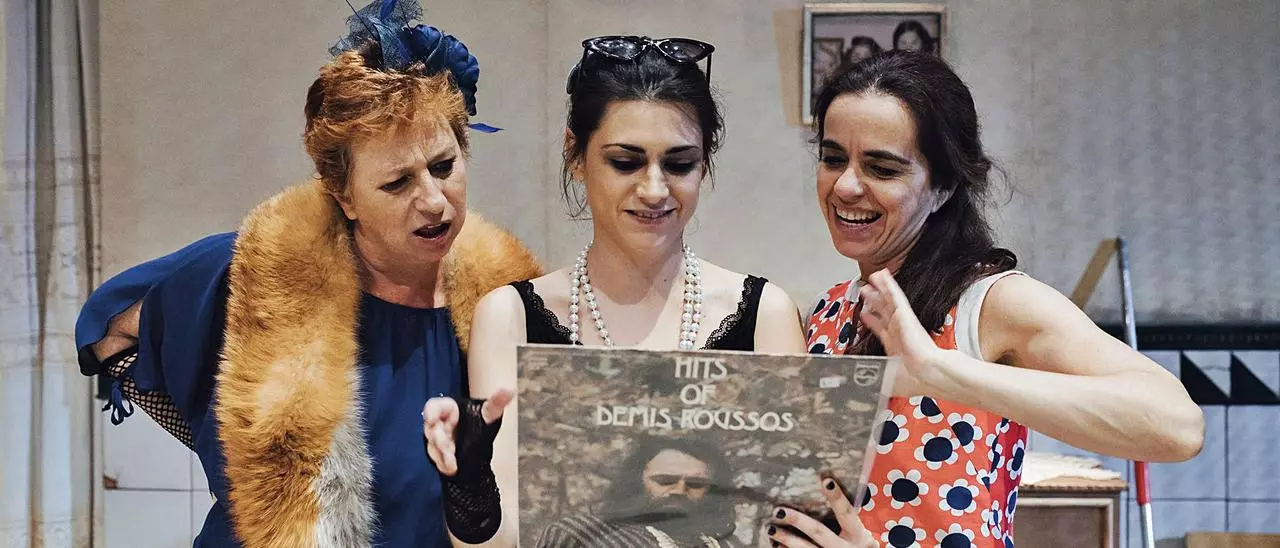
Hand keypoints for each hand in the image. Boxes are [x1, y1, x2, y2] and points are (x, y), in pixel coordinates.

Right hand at [422, 388, 512, 475]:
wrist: (481, 452)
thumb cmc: (482, 426)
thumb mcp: (490, 415)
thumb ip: (496, 403)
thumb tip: (510, 389)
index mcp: (449, 409)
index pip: (434, 406)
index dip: (430, 412)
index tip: (431, 420)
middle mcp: (440, 423)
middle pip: (432, 429)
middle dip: (439, 440)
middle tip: (448, 449)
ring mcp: (437, 439)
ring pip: (433, 446)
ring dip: (442, 455)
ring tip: (453, 463)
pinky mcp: (438, 454)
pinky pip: (437, 460)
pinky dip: (444, 465)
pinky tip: (452, 468)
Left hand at [768, 478, 876, 547]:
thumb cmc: (858, 547)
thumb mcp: (858, 533)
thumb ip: (845, 519)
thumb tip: (825, 487)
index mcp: (858, 535)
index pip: (847, 512)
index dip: (837, 497)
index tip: (826, 481)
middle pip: (819, 532)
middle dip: (798, 520)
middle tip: (779, 510)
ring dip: (787, 539)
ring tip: (771, 529)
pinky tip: (777, 545)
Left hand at [859, 270, 945, 393]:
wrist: (927, 373)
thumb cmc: (912, 380)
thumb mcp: (884, 381)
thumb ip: (868, 380)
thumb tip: (850, 384)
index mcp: (896, 347)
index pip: (881, 330)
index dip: (872, 321)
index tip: (865, 314)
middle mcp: (898, 332)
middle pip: (884, 312)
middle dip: (875, 301)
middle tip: (866, 291)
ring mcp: (901, 321)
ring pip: (888, 300)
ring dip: (881, 288)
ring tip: (874, 277)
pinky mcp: (904, 314)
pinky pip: (895, 295)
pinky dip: (888, 284)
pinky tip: (882, 274)